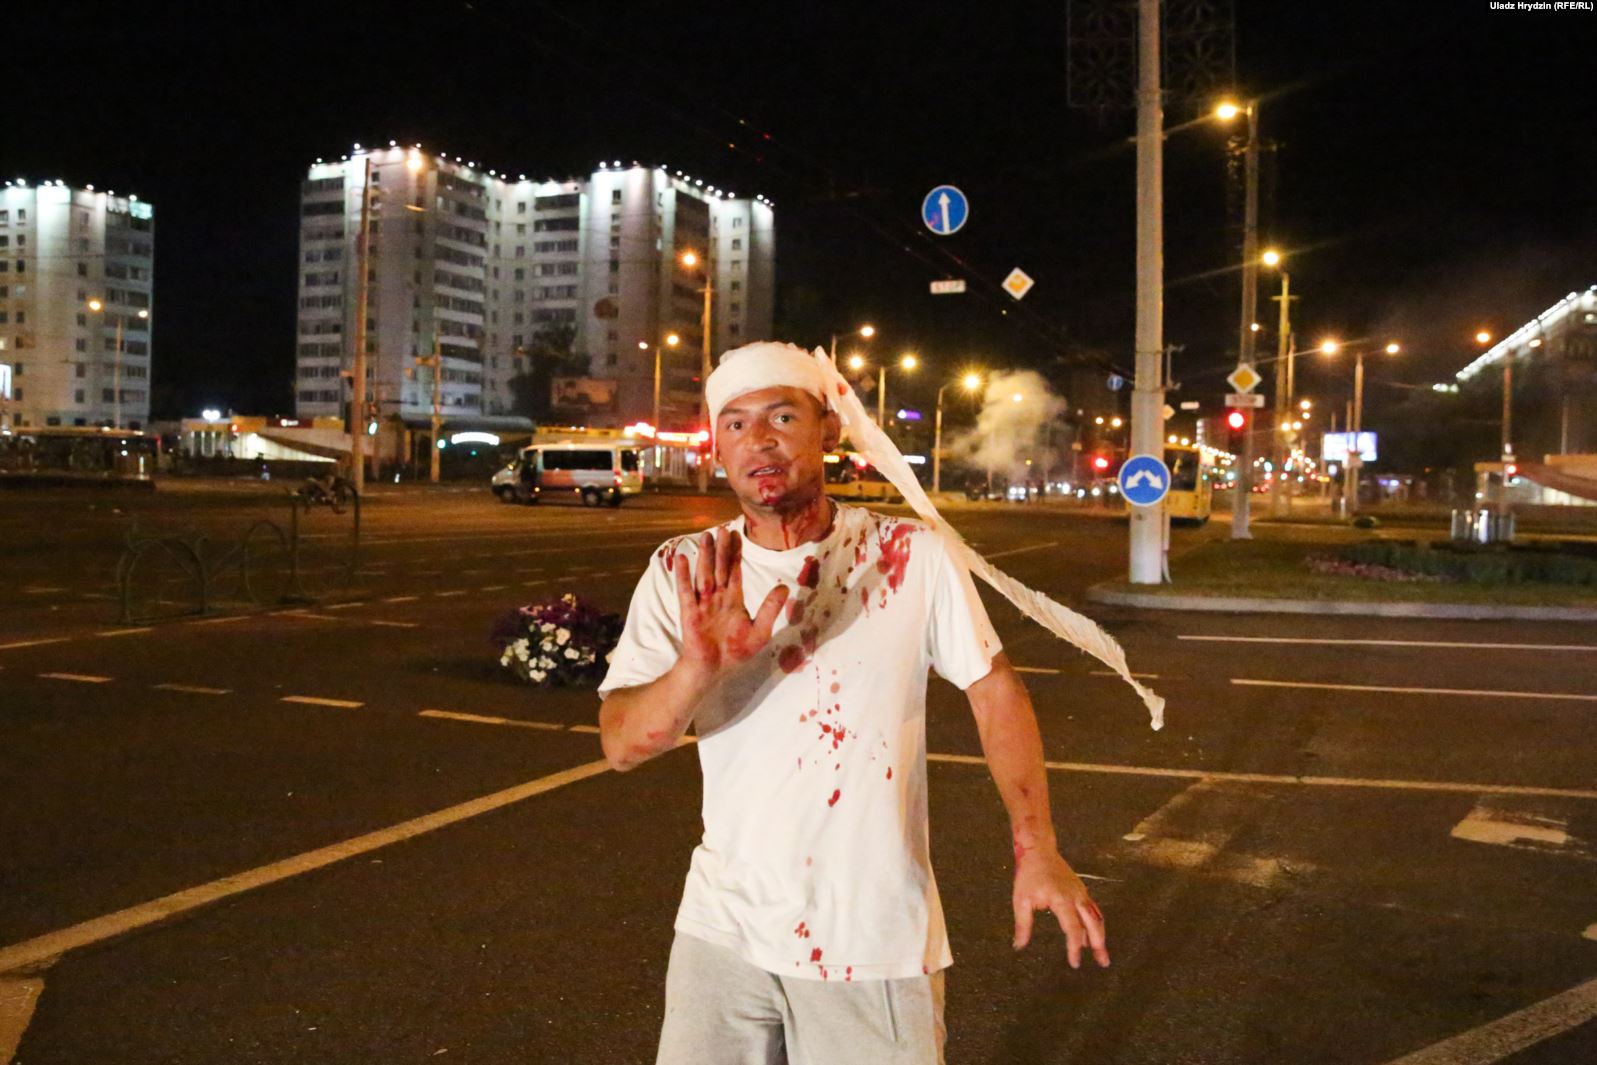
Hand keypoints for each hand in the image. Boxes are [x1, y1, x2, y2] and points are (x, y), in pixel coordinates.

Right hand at [674, 529, 789, 677]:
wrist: (714, 669)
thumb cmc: (736, 651)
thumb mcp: (760, 630)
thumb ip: (770, 608)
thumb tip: (784, 587)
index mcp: (733, 599)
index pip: (735, 570)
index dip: (735, 553)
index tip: (736, 534)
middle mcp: (718, 597)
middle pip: (719, 567)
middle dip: (721, 549)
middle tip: (721, 528)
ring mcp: (703, 603)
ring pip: (704, 574)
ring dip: (704, 556)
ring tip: (705, 537)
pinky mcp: (690, 613)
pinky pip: (686, 591)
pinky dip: (683, 575)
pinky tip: (682, 559)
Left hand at [1012, 847, 1108, 968]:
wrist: (1039, 851)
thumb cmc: (1028, 875)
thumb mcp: (1021, 900)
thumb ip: (1023, 925)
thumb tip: (1019, 946)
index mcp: (1061, 900)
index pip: (1073, 928)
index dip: (1075, 947)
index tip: (1074, 962)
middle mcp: (1076, 896)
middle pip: (1094, 923)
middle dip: (1099, 944)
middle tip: (1103, 963)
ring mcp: (1081, 892)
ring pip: (1096, 917)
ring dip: (1100, 936)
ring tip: (1101, 954)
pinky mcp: (1081, 890)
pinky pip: (1092, 910)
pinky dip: (1095, 925)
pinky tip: (1091, 937)